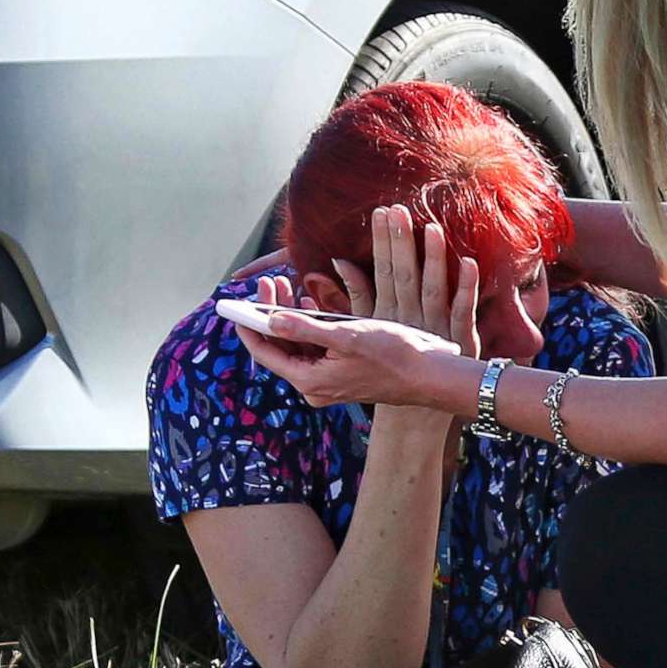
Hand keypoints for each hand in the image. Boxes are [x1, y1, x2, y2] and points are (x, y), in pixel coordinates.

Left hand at [236, 206, 476, 411]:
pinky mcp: (341, 374)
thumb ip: (306, 329)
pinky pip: (315, 350)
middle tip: (271, 282)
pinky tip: (310, 305)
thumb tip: (270, 320)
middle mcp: (314, 385)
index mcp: (310, 379)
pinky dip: (309, 327)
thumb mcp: (347, 336)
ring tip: (286, 286)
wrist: (430, 375)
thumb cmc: (393, 355)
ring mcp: (328, 381)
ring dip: (289, 317)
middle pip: (280, 347)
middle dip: (270, 314)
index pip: (265, 352)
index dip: (249, 325)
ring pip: (297, 346)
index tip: (237, 302)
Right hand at [331, 205, 480, 358]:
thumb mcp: (370, 327)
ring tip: (432, 228)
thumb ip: (358, 294)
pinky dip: (467, 287)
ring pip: (433, 290)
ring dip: (433, 258)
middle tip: (397, 210)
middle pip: (404, 276)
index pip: (382, 272)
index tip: (379, 214)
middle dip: (399, 243)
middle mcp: (409, 319)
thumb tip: (341, 261)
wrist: (419, 405)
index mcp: (387, 315)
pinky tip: (469, 262)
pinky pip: (463, 311)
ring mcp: (435, 328)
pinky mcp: (461, 338)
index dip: (381, 243)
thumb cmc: (392, 361)